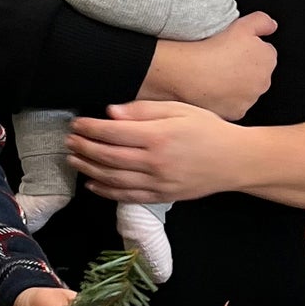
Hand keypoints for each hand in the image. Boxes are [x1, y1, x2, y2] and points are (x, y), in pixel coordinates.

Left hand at [68, 103, 245, 204]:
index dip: (90, 128)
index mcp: (158, 136)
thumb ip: (144, 110)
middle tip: (69, 140)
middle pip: (108, 157)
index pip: (113, 132)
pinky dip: (106, 191)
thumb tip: (111, 113)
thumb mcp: (179, 109)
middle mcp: (155, 162)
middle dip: (84, 148)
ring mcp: (158, 182)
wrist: (235, 160)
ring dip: (89, 169)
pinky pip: (127, 196)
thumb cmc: (208, 129)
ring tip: (73, 160)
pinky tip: (92, 184)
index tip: (76, 124)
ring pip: (113, 179)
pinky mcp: (162, 196)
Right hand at [140, 13, 276, 119]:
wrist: (189, 72)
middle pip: (256, 73)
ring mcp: (250, 99)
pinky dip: (226, 99)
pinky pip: (234, 105)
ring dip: (236, 84)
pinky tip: (213, 89)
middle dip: (244, 68)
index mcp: (268, 59)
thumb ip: (262, 21)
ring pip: (245, 90)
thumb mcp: (241, 24)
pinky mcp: (237, 112)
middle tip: (223, 61)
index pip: (264, 53)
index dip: (247, 49)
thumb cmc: (213, 48)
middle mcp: (264, 81)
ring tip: (216, 74)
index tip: (233, 49)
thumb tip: (271, 26)